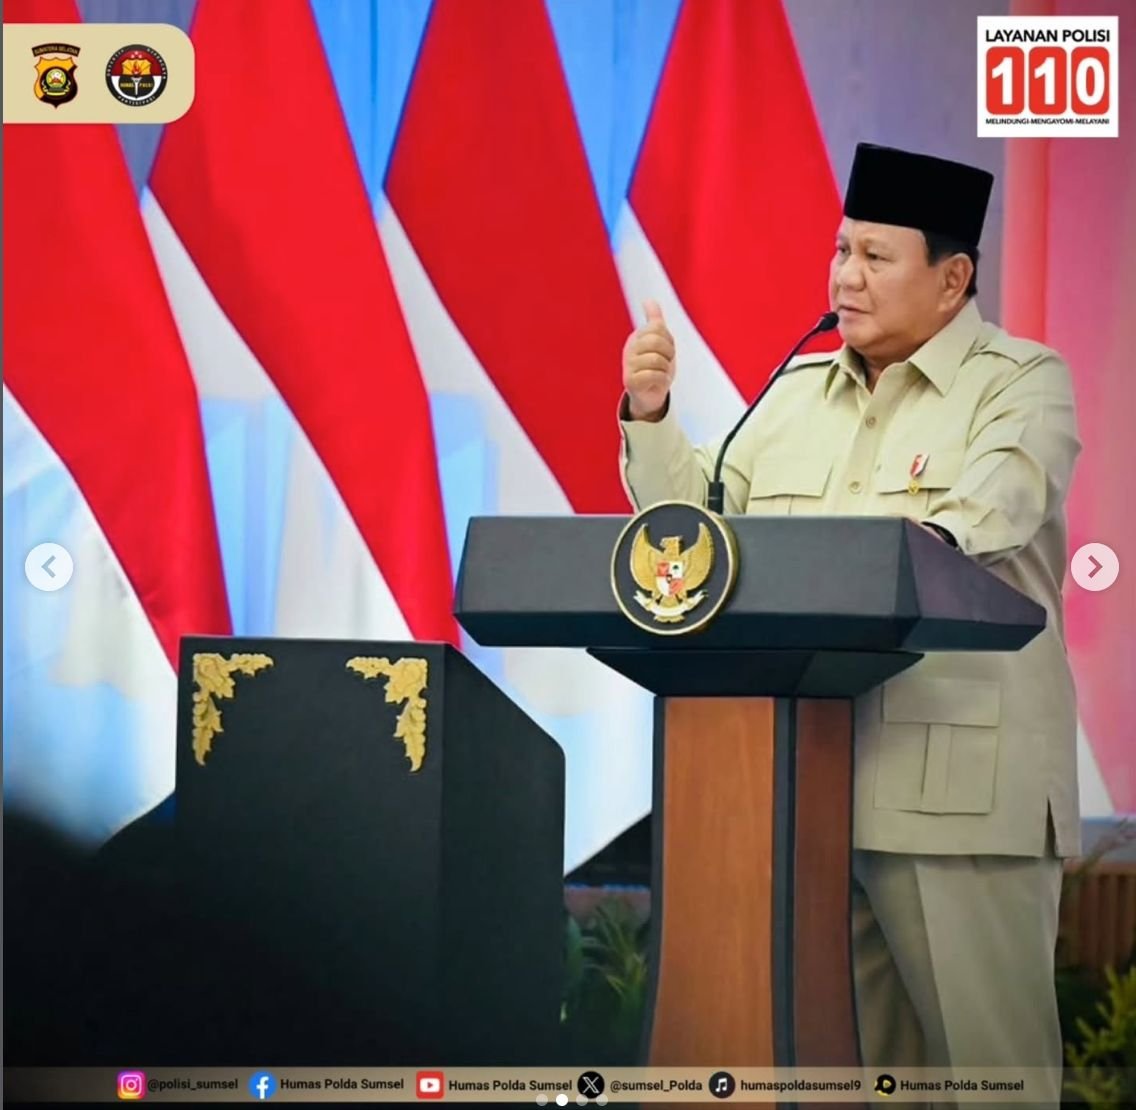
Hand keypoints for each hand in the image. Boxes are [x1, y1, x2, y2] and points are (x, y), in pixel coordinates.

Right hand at [622, 299, 675, 419]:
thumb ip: (654, 321)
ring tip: (660, 374)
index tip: (665, 351)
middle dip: (668, 354)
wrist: (650, 395)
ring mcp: (627, 365)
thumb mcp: (659, 342)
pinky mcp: (630, 382)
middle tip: (665, 363)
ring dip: (666, 370)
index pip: (657, 327)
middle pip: (656, 341)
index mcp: (636, 337)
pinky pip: (654, 375)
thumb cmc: (655, 368)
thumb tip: (648, 300)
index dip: (668, 339)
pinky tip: (658, 383)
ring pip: (657, 360)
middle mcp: (629, 349)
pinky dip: (662, 380)